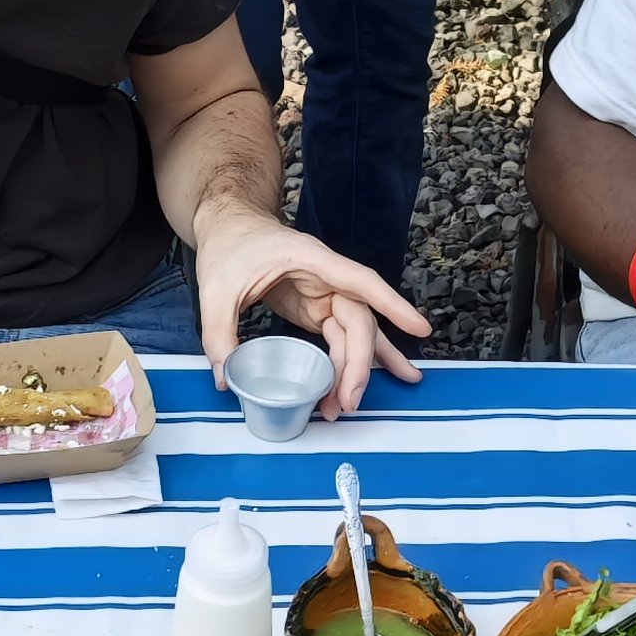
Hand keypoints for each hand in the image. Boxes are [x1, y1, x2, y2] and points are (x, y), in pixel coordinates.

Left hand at [194, 207, 429, 416]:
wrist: (227, 229)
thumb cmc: (229, 246)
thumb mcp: (215, 288)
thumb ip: (220, 332)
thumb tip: (227, 376)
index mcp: (312, 260)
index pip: (361, 282)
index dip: (392, 304)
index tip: (419, 327)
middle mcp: (327, 278)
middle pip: (359, 322)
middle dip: (358, 365)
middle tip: (346, 403)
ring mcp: (324, 295)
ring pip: (354, 335)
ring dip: (355, 371)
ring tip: (351, 406)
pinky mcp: (316, 309)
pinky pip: (340, 339)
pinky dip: (347, 365)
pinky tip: (358, 385)